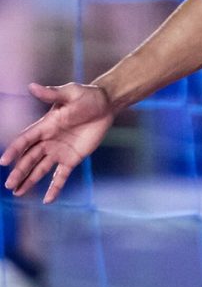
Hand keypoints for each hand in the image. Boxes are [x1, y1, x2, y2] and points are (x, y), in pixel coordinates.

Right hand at [1, 82, 116, 202]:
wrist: (106, 104)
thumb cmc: (87, 96)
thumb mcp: (70, 93)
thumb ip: (51, 93)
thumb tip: (32, 86)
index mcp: (45, 126)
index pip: (25, 140)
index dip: (14, 150)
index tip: (4, 162)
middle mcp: (48, 140)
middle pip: (29, 158)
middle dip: (19, 171)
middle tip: (8, 185)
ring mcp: (59, 151)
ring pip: (40, 169)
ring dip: (29, 180)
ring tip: (17, 193)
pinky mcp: (72, 158)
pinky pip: (61, 175)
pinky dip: (54, 188)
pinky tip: (47, 200)